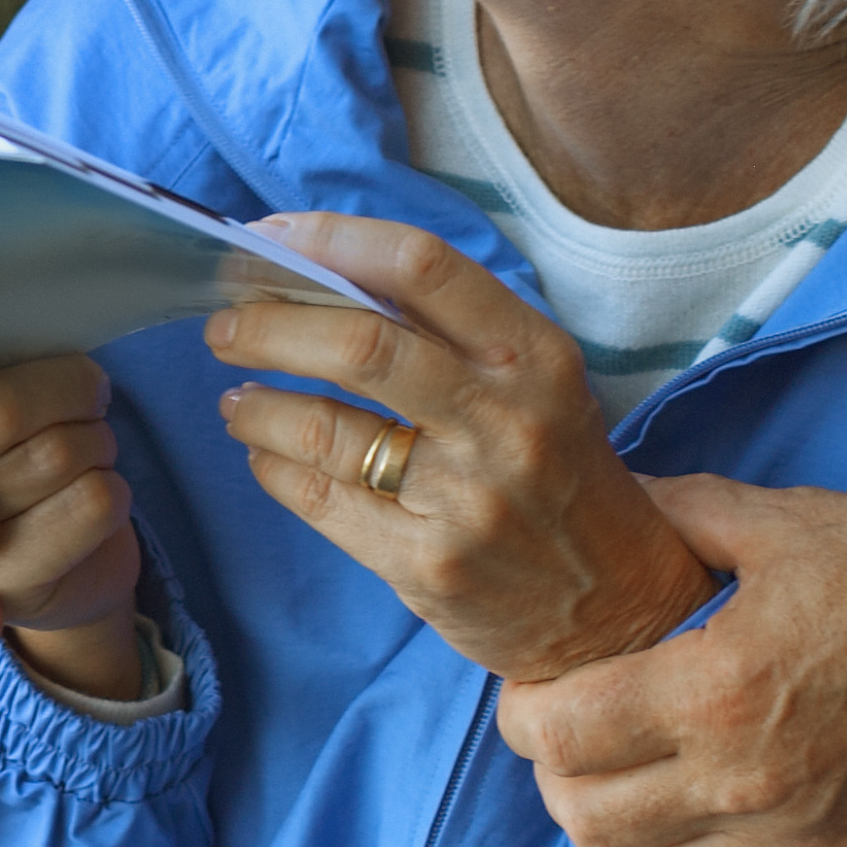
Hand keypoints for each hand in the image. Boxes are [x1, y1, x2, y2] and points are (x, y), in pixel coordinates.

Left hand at [200, 212, 711, 681]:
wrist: (621, 609)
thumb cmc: (559, 476)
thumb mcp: (537, 386)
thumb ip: (447, 331)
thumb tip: (316, 272)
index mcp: (535, 356)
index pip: (421, 267)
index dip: (330, 240)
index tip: (267, 237)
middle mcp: (506, 420)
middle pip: (359, 344)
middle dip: (268, 326)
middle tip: (224, 325)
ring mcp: (466, 498)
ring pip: (325, 428)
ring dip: (257, 405)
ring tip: (238, 399)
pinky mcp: (427, 565)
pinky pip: (319, 500)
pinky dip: (273, 467)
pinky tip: (265, 454)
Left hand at [492, 477, 846, 846]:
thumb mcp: (777, 521)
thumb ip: (676, 514)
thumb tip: (606, 504)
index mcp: (711, 690)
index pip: (556, 736)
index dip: (524, 716)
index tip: (538, 695)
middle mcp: (743, 783)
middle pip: (586, 821)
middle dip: (561, 778)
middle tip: (579, 744)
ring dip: (621, 845)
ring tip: (634, 798)